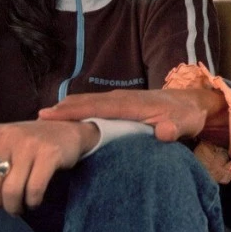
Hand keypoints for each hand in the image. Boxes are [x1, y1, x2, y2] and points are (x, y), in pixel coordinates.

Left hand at [0, 120, 98, 214]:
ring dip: (13, 206)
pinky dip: (32, 201)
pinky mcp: (49, 154)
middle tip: (3, 205)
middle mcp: (7, 136)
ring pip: (11, 190)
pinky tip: (34, 201)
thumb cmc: (31, 146)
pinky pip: (34, 189)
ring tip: (18, 206)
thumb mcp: (3, 151)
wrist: (68, 130)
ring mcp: (29, 144)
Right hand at [38, 88, 216, 142]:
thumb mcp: (186, 123)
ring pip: (90, 102)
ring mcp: (121, 100)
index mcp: (133, 104)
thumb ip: (175, 128)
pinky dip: (79, 109)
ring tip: (45, 118)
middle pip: (88, 102)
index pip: (99, 107)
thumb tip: (163, 133)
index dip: (76, 111)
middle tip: (38, 118)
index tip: (53, 115)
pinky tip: (67, 118)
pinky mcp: (121, 105)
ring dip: (69, 108)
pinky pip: (95, 105)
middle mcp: (122, 98)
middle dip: (64, 109)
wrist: (192, 103)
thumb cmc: (186, 115)